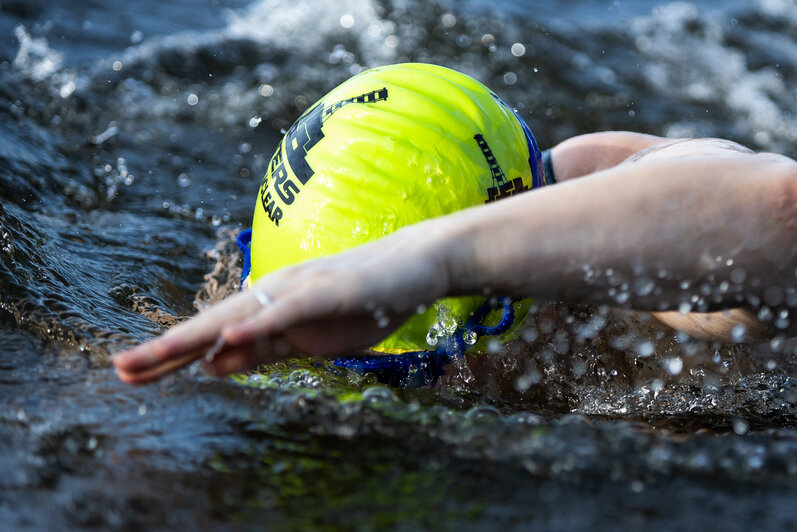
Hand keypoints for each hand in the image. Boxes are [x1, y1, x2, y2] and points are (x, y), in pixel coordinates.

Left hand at [113, 223, 449, 383]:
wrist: (416, 263)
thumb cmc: (364, 299)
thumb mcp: (307, 337)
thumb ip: (262, 349)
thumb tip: (210, 364)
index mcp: (270, 309)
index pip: (212, 336)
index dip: (171, 354)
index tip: (131, 372)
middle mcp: (275, 295)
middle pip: (213, 325)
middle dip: (166, 348)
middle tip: (120, 368)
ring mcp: (300, 291)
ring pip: (239, 315)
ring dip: (196, 336)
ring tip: (153, 355)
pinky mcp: (328, 292)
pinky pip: (287, 312)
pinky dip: (257, 325)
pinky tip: (227, 337)